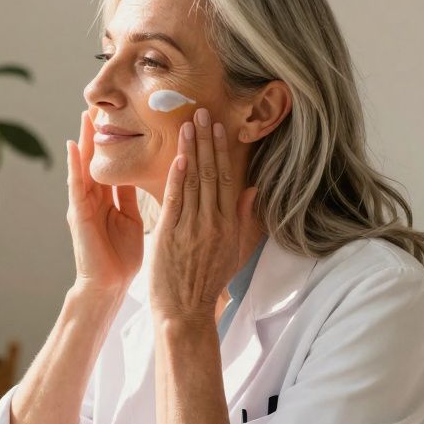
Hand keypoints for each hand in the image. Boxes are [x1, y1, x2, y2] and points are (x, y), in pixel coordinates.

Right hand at [66, 109, 143, 294]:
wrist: (108, 286)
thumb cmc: (122, 259)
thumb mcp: (132, 221)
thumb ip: (132, 199)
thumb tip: (142, 177)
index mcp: (109, 201)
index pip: (113, 165)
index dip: (117, 143)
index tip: (122, 117)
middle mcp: (94, 199)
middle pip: (96, 159)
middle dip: (97, 134)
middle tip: (100, 105)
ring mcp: (83, 205)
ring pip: (84, 165)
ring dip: (83, 141)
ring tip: (84, 115)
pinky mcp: (77, 213)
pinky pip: (76, 185)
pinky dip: (74, 165)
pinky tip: (72, 147)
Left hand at [147, 107, 257, 322]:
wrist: (185, 311)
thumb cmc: (207, 282)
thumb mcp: (234, 252)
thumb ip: (243, 219)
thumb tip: (253, 189)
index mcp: (228, 225)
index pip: (227, 179)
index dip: (222, 151)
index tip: (219, 127)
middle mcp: (213, 223)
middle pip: (212, 174)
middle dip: (206, 142)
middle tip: (202, 112)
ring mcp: (192, 228)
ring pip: (194, 182)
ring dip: (192, 151)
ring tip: (188, 124)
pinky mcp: (170, 235)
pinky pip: (176, 201)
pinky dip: (178, 178)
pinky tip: (179, 156)